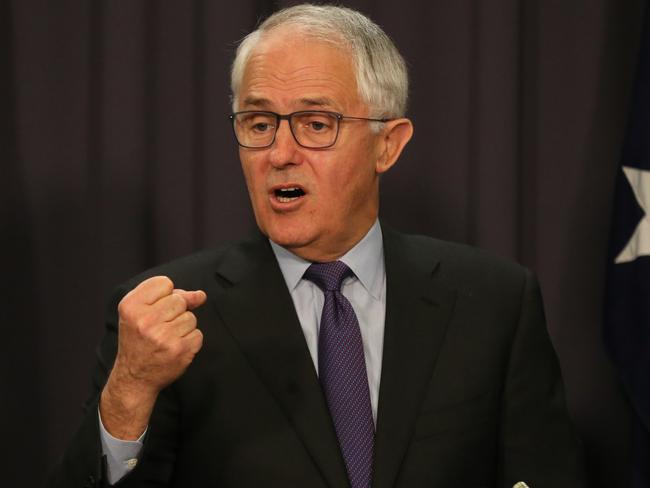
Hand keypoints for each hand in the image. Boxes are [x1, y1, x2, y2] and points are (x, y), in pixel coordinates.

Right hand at [100, 276, 206, 438]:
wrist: (134, 377)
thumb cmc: (139, 340)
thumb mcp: (140, 312)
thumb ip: (168, 296)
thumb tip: (200, 295)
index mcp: (130, 307)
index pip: (164, 283)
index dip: (164, 295)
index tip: (154, 310)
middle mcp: (145, 321)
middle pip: (179, 299)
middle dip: (175, 311)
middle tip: (159, 327)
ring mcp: (163, 336)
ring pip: (190, 317)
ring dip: (183, 327)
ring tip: (166, 338)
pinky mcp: (179, 350)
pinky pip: (198, 334)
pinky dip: (190, 341)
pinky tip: (174, 348)